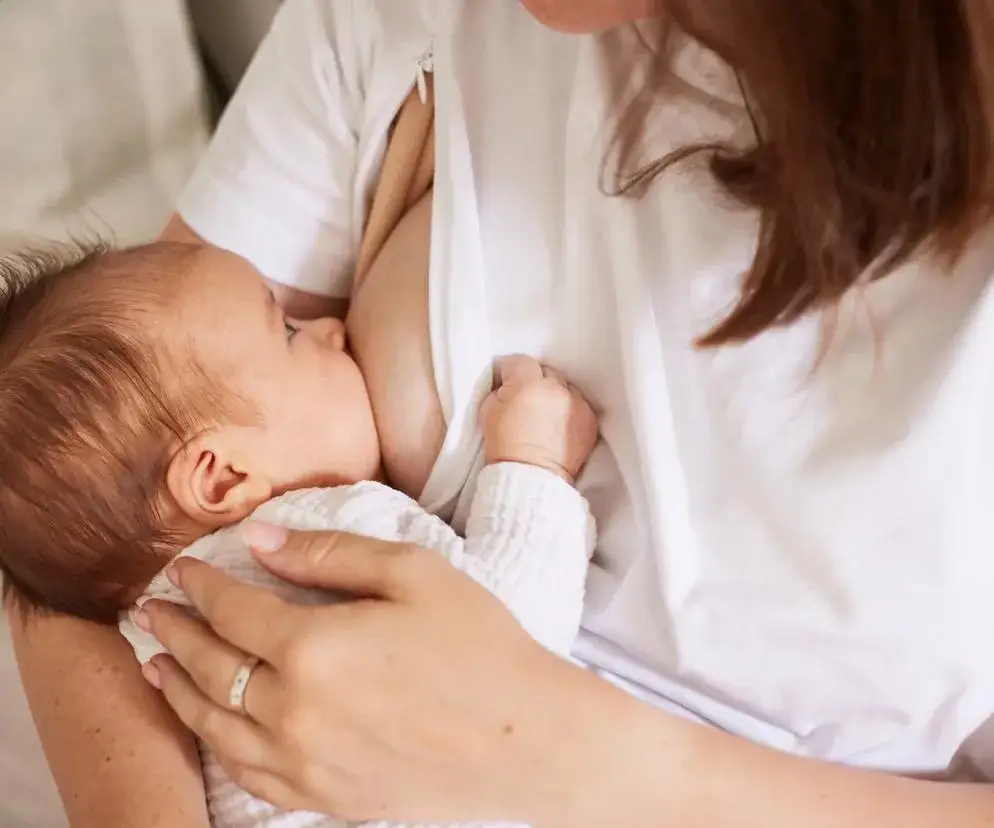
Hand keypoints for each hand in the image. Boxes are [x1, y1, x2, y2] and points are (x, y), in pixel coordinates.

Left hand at [136, 525, 633, 823]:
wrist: (526, 739)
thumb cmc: (480, 645)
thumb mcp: (413, 573)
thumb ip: (331, 553)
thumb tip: (262, 538)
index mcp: (314, 646)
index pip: (233, 609)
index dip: (202, 585)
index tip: (183, 569)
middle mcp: (294, 709)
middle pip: (210, 665)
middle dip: (175, 633)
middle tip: (150, 611)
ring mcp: (304, 761)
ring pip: (214, 724)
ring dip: (176, 689)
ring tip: (154, 665)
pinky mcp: (323, 797)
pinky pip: (247, 772)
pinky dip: (214, 743)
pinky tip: (208, 726)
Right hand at [481, 355, 597, 482]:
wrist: (531, 477)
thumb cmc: (504, 445)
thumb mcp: (488, 411)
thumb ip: (499, 390)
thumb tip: (508, 385)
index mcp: (528, 383)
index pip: (520, 361)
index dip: (511, 371)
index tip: (507, 382)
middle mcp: (556, 388)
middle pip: (546, 372)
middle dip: (536, 381)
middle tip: (527, 400)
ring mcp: (577, 403)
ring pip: (565, 387)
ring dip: (556, 395)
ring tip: (547, 414)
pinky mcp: (590, 419)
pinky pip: (580, 405)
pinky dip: (571, 410)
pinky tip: (560, 425)